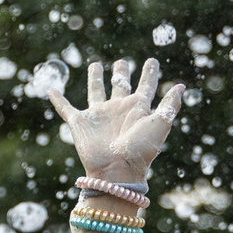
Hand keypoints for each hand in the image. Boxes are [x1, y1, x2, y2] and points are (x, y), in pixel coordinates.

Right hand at [48, 57, 184, 183]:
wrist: (116, 172)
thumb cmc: (140, 150)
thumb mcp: (160, 125)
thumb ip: (170, 105)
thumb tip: (181, 86)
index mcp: (138, 109)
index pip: (146, 86)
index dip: (150, 73)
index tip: (152, 61)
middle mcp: (118, 110)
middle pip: (120, 85)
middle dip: (121, 72)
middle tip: (122, 62)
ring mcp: (99, 116)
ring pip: (96, 92)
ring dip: (95, 79)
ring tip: (95, 65)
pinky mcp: (80, 123)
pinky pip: (66, 109)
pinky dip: (57, 100)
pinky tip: (51, 90)